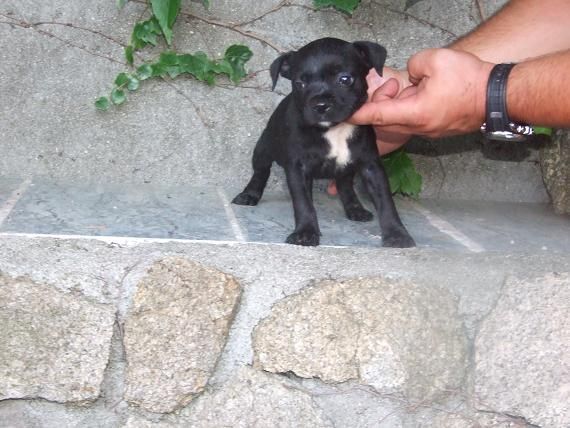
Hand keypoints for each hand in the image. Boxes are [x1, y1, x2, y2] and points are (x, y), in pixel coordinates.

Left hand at [351, 49, 494, 138]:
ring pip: (401, 119)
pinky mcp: (436, 130)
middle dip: (382, 102)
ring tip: (414, 86)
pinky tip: (423, 93)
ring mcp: (428, 131)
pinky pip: (414, 120)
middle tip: (393, 85)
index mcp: (414, 113)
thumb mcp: (435, 60)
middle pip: (387, 119)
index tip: (343, 115)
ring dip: (399, 104)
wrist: (499, 97)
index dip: (358, 114)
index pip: (377, 115)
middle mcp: (419, 128)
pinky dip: (411, 108)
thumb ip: (413, 65)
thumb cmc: (470, 80)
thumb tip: (410, 75)